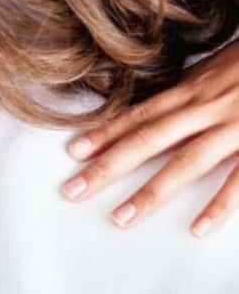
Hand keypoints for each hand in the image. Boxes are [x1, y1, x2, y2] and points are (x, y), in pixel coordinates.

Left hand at [61, 39, 238, 236]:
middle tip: (72, 191)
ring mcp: (237, 126)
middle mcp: (208, 106)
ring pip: (186, 162)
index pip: (141, 112)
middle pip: (149, 139)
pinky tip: (199, 229)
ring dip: (151, 192)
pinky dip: (220, 205)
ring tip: (121, 219)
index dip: (106, 132)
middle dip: (108, 166)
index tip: (73, 151)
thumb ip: (195, 87)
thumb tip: (162, 108)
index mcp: (196, 87)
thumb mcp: (222, 64)